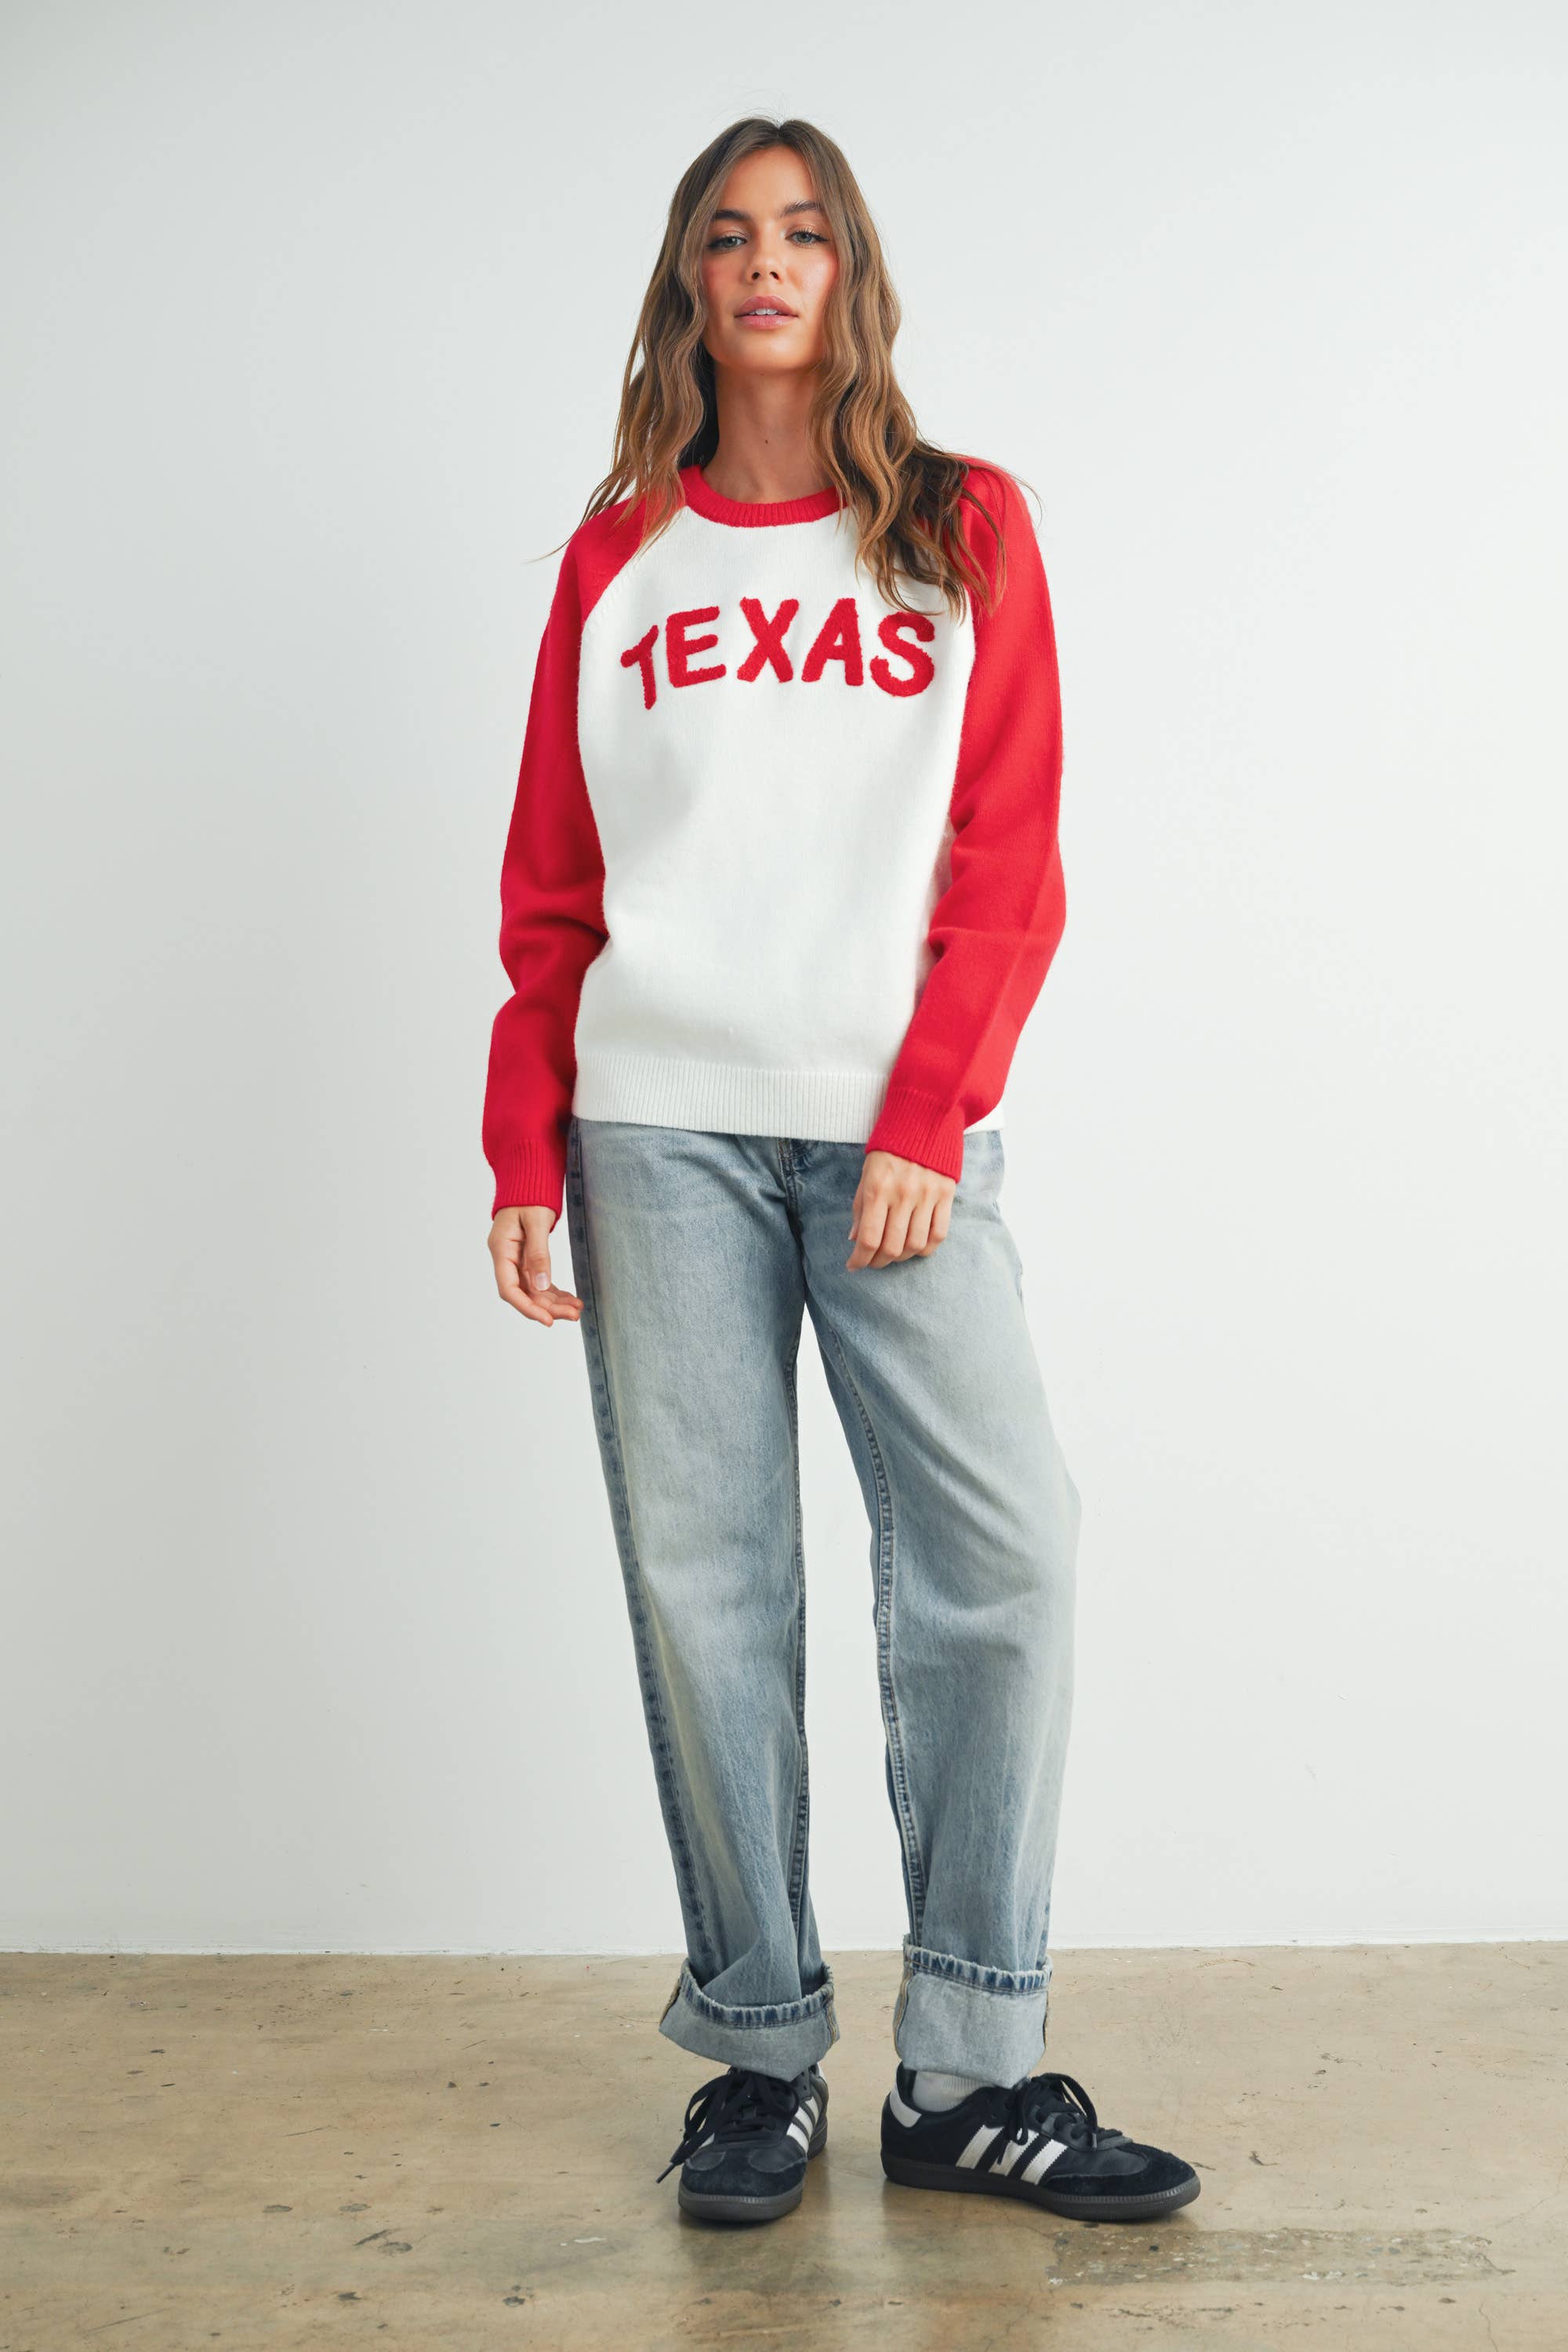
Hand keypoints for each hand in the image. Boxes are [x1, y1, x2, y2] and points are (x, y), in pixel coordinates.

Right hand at [488, 1204, 583, 1325]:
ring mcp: (515, 1259)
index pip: (509, 1289)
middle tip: (574, 1315)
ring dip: (554, 1302)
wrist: (528, 1180)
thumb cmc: (530, 1195)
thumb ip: (538, 1254)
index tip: (548, 1321)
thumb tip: (542, 1286)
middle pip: (523, 1293)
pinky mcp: (526, 1258)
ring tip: (577, 1310)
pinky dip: (554, 1292)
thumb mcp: (536, 1221)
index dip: (527, 1308)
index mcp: (501, 1249)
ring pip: (533, 1290)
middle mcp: (505, 1258)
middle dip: (547, 1307)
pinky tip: (570, 1299)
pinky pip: (539, 1282)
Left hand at [847, 1151, 955, 1269]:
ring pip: (915, 1245)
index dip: (859, 1259)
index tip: (853, 1265)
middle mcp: (902, 1194)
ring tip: (893, 1254)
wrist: (923, 1118)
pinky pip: (939, 1234)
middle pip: (891, 1247)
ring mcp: (927, 1195)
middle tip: (872, 1261)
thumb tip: (854, 1240)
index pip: (868, 1238)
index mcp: (878, 1188)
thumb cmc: (889, 1148)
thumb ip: (860, 1207)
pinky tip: (916, 1248)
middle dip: (878, 1262)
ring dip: (901, 1257)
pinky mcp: (946, 1194)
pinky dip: (926, 1249)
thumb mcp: (866, 1173)